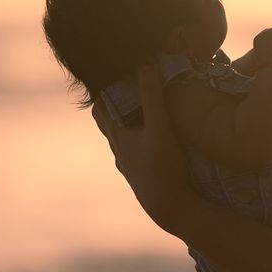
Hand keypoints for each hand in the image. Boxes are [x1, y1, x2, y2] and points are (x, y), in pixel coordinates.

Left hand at [92, 64, 193, 233]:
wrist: (169, 208)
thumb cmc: (162, 167)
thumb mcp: (160, 127)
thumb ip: (153, 96)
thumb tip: (145, 63)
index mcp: (117, 136)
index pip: (101, 107)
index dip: (105, 91)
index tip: (116, 77)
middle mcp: (118, 151)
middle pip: (109, 123)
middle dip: (116, 106)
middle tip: (130, 91)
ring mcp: (129, 167)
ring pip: (122, 141)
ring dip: (129, 127)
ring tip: (145, 114)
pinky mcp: (141, 179)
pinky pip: (135, 156)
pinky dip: (140, 145)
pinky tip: (154, 144)